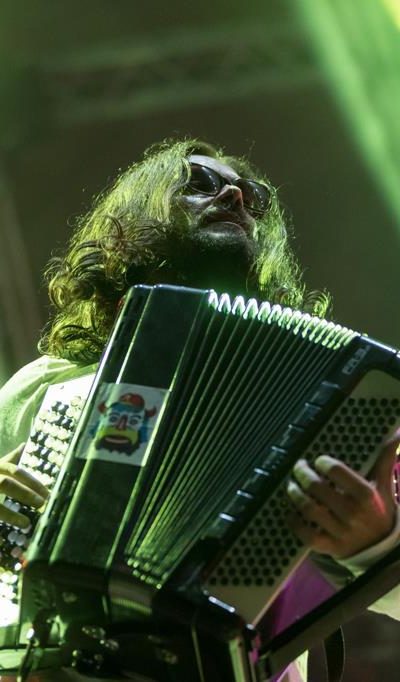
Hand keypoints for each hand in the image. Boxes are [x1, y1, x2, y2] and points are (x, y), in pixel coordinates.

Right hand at [0, 443, 49, 528]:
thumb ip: (8, 459)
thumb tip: (24, 446)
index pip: (15, 471)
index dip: (32, 481)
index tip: (48, 493)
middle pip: (5, 483)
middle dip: (24, 493)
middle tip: (42, 504)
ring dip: (10, 515)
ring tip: (26, 524)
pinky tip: (1, 549)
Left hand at [286, 432, 398, 558]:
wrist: (384, 549)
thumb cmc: (380, 510)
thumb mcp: (384, 484)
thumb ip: (386, 458)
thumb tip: (396, 434)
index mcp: (366, 495)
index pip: (337, 471)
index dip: (323, 463)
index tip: (319, 461)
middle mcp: (353, 513)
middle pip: (317, 488)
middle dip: (303, 474)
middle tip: (299, 468)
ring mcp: (340, 532)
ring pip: (308, 509)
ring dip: (295, 494)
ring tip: (291, 486)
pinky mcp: (330, 547)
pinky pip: (306, 535)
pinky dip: (293, 521)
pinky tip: (290, 511)